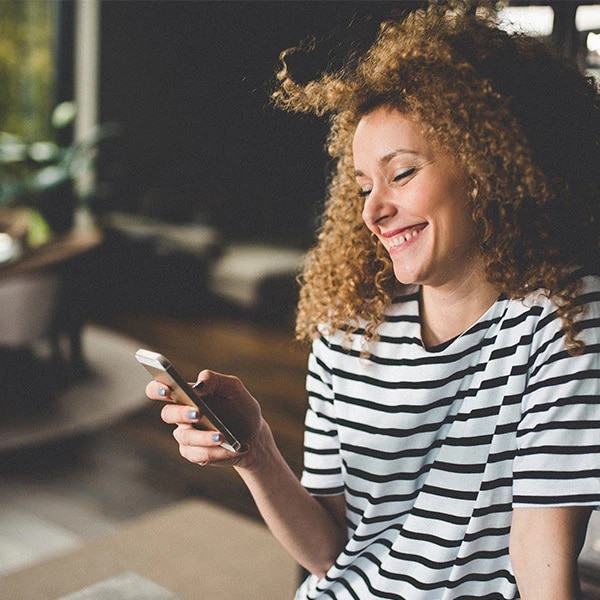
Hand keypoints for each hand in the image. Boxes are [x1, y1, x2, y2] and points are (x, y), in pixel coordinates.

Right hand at [145, 369, 264, 468]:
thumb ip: (215, 380)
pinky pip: (198, 454)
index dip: (157, 388)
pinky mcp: (194, 453)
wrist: (253, 434)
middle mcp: (181, 414)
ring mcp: (186, 435)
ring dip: (204, 437)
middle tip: (198, 413)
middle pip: (167, 413)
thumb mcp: (233, 388)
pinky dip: (215, 451)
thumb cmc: (240, 407)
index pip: (160, 389)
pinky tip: (229, 448)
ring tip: (222, 436)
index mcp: (186, 394)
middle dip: (181, 413)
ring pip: (185, 437)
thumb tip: (198, 385)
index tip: (166, 388)